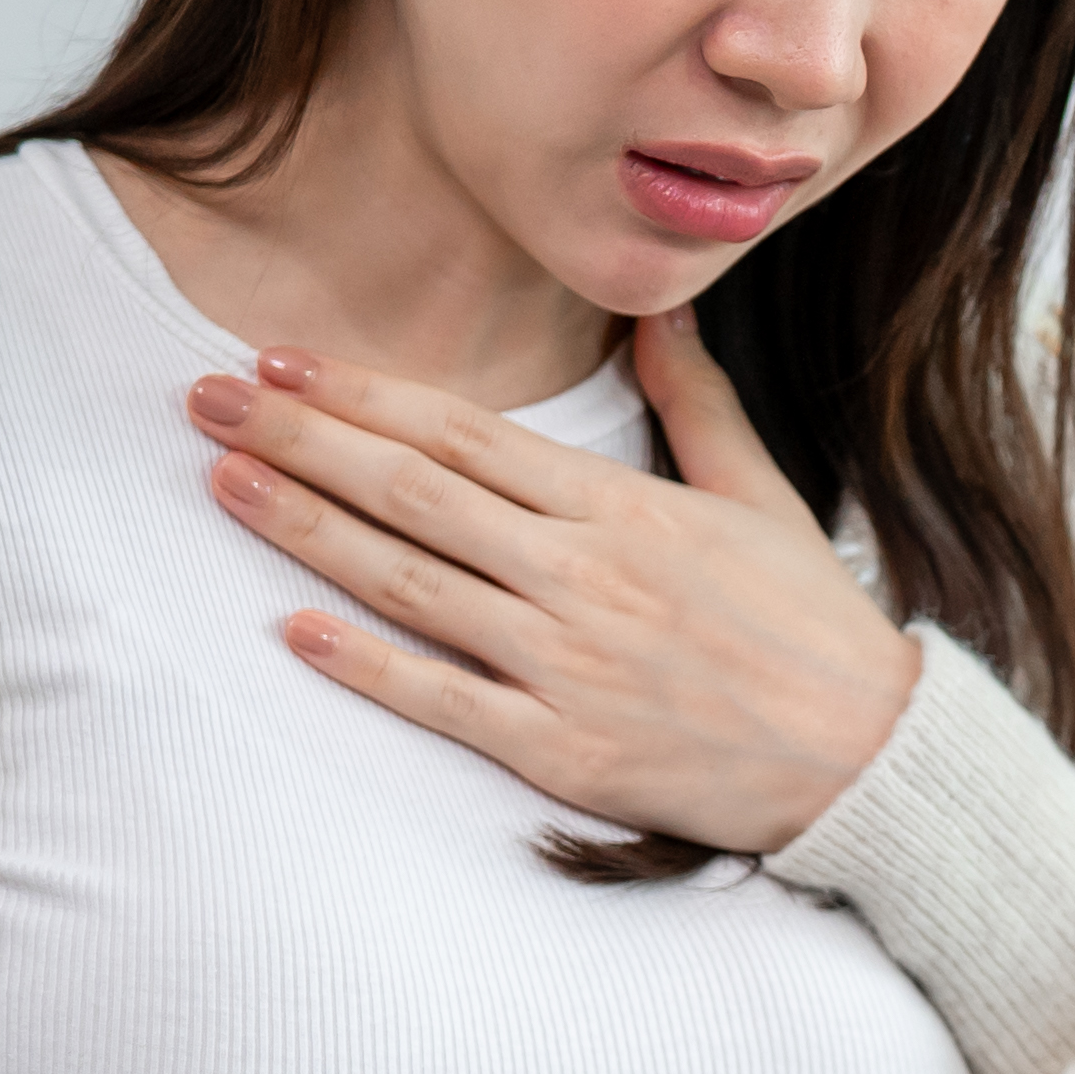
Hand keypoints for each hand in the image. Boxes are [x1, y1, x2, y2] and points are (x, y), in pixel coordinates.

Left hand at [184, 312, 928, 853]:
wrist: (866, 756)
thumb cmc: (810, 625)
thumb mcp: (759, 496)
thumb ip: (696, 402)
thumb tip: (656, 317)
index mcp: (624, 508)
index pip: (465, 435)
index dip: (364, 395)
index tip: (284, 362)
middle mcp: (582, 578)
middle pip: (412, 494)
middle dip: (302, 438)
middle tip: (208, 398)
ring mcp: (566, 665)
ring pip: (409, 584)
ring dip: (305, 529)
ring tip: (223, 482)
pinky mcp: (561, 749)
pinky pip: (444, 700)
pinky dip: (365, 665)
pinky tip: (294, 628)